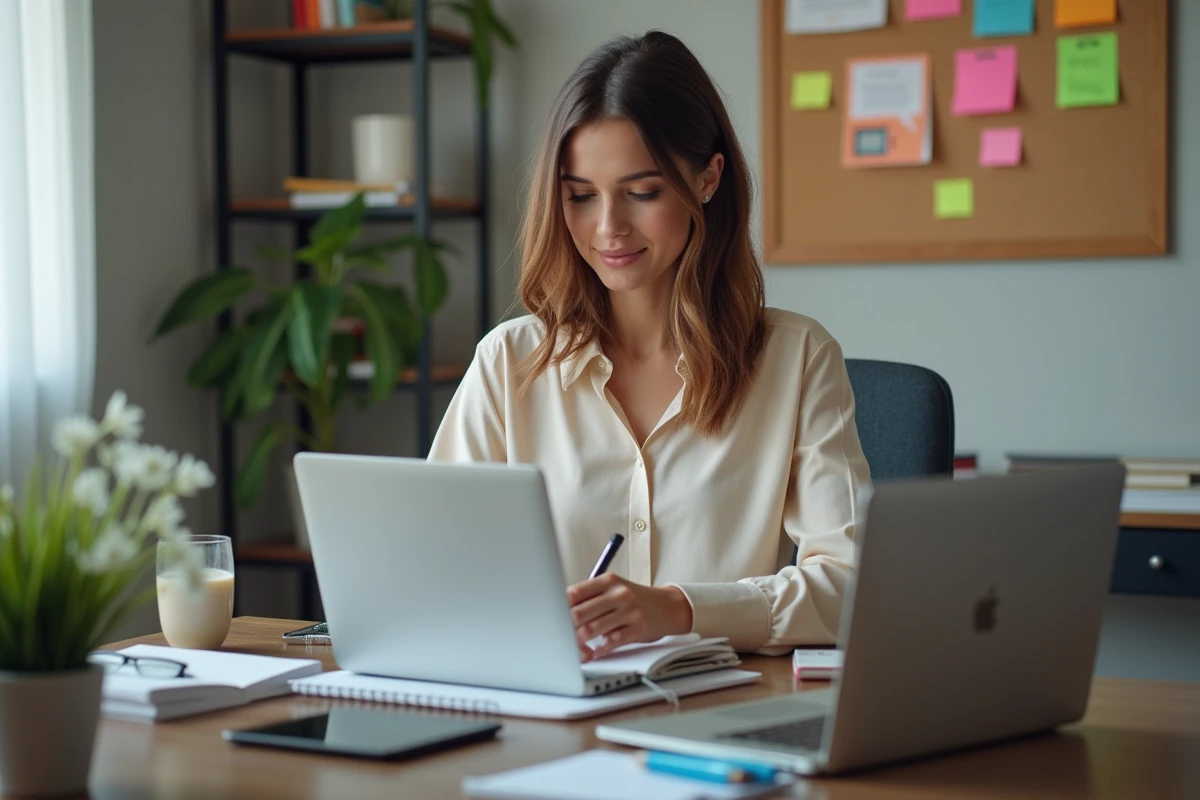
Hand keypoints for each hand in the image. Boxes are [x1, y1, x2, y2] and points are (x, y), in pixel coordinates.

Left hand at [567, 573, 692, 660]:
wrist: (668, 606)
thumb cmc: (635, 599)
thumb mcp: (614, 589)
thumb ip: (591, 596)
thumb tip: (559, 609)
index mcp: (608, 581)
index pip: (575, 592)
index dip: (559, 606)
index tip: (551, 617)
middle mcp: (619, 594)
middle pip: (580, 612)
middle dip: (565, 627)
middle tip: (556, 636)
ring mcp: (629, 611)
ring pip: (593, 628)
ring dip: (579, 642)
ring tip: (572, 649)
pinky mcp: (638, 629)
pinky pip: (612, 642)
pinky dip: (599, 650)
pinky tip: (592, 653)